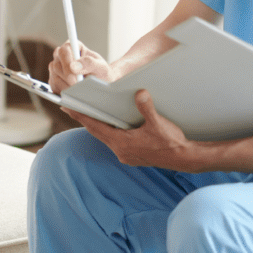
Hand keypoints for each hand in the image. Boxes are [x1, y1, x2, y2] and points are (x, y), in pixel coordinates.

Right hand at [48, 40, 111, 92]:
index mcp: (72, 46)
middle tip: (78, 85)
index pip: (63, 51)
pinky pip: (54, 86)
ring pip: (54, 77)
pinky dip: (63, 91)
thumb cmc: (102, 73)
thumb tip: (73, 66)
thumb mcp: (101, 67)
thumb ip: (90, 63)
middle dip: (68, 77)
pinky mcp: (54, 80)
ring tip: (79, 89)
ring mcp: (56, 68)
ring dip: (66, 85)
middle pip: (56, 65)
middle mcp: (61, 56)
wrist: (99, 84)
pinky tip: (73, 92)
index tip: (74, 73)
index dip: (67, 62)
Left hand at [73, 89, 202, 171]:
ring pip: (105, 138)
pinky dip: (108, 132)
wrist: (184, 158)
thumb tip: (140, 93)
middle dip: (84, 119)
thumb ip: (147, 108)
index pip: (96, 127)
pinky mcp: (132, 156)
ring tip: (86, 114)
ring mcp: (126, 155)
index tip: (67, 108)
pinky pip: (114, 142)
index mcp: (122, 143)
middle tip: (70, 108)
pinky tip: (109, 125)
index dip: (81, 116)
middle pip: (97, 132)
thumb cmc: (171, 142)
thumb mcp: (158, 123)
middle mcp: (120, 151)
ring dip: (96, 126)